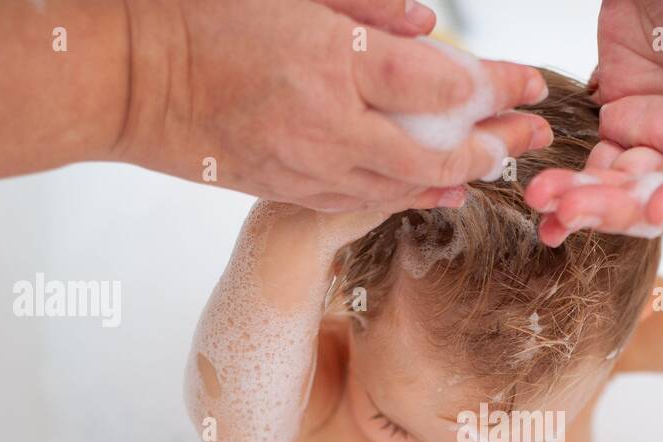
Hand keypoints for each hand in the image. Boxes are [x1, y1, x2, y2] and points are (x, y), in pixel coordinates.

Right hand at [116, 0, 550, 211]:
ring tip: (497, 163)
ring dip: (460, 176)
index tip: (533, 81)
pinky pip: (366, 201)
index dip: (497, 86)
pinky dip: (411, 196)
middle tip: (533, 134)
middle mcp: (329, 125)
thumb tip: (430, 28)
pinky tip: (440, 190)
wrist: (129, 77)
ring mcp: (308, 167)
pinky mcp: (288, 190)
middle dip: (495, 143)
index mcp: (332, 62)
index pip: (441, 84)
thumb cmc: (203, 13)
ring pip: (406, 187)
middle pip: (437, 151)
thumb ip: (366, 6)